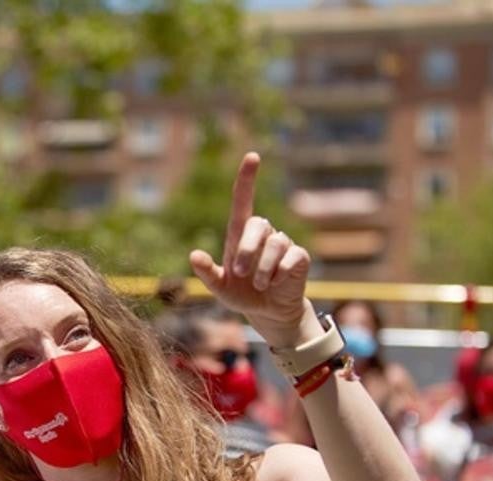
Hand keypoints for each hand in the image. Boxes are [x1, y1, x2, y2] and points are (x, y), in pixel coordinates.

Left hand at [189, 153, 314, 346]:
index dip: (247, 179)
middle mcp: (263, 234)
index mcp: (240, 235)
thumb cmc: (241, 294)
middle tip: (239, 273)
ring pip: (275, 244)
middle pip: (258, 224)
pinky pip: (291, 257)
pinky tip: (276, 282)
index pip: (243, 201)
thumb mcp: (219, 287)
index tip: (252, 156)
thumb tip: (193, 255)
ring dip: (263, 268)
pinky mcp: (299, 256)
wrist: (267, 312)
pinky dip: (279, 273)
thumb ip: (206, 272)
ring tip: (259, 285)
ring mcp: (283, 244)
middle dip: (247, 250)